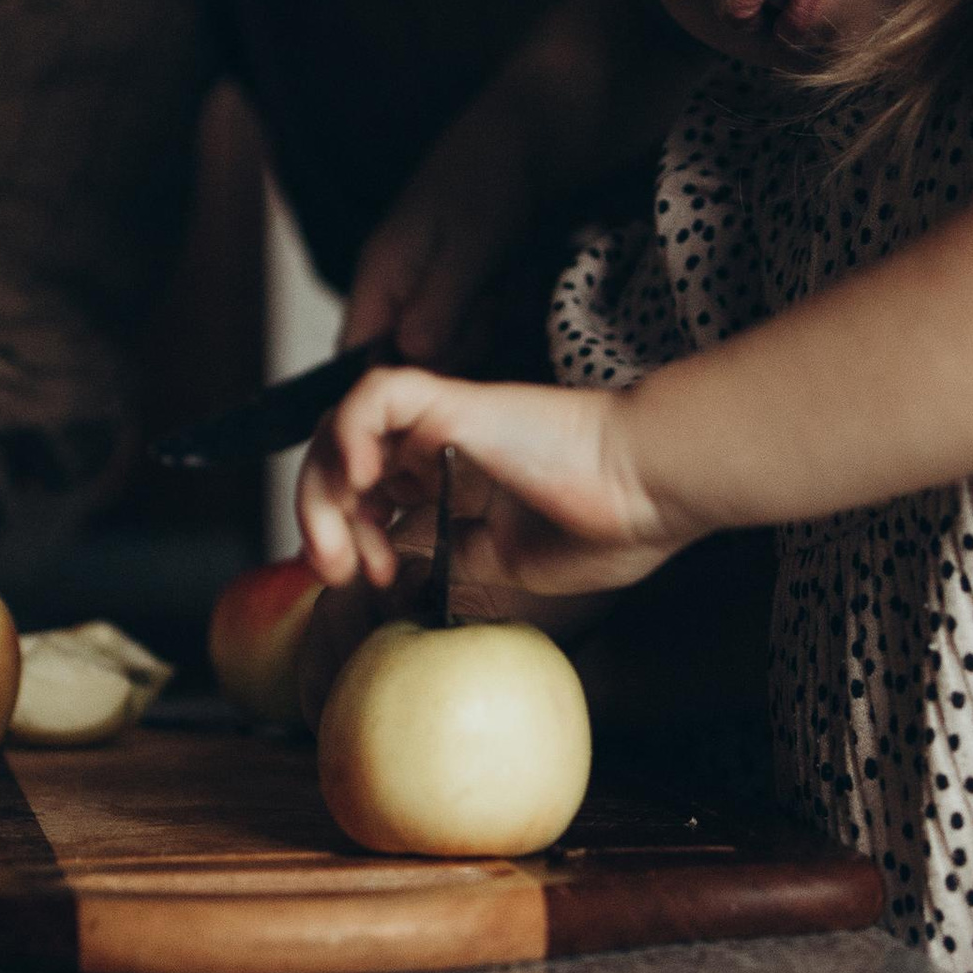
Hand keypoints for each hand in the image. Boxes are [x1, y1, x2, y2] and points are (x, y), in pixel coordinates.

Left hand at [296, 361, 684, 612]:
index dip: (349, 533)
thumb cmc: (608, 523)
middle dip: (321, 518)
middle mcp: (439, 440)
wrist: (651, 489)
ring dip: (323, 489)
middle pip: (338, 458)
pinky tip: (363, 483)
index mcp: (453, 473)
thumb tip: (411, 571)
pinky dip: (348, 434)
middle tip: (335, 570)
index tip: (370, 577)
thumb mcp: (510, 561)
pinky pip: (373, 395)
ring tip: (341, 544)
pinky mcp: (452, 401)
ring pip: (341, 426)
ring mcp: (442, 418)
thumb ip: (458, 555)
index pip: (365, 488)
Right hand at [338, 121, 535, 366]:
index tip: (440, 375)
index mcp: (379, 278)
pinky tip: (516, 284)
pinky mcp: (464, 293)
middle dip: (458, 348)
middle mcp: (398, 293)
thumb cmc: (488, 176)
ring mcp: (432, 293)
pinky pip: (478, 330)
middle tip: (490, 306)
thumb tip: (413, 358)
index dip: (390, 381)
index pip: (355, 357)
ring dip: (486, 328)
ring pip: (452, 349)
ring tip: (507, 284)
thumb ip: (438, 304)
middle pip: (412, 362)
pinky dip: (502, 316)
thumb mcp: (467, 244)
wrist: (528, 136)